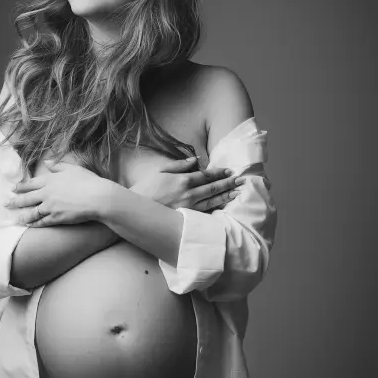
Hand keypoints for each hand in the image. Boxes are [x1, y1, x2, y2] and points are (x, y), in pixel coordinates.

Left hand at [4, 159, 109, 227]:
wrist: (98, 198)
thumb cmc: (88, 181)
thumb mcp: (72, 168)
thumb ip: (58, 166)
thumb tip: (47, 163)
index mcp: (50, 180)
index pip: (31, 183)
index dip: (20, 187)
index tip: (12, 189)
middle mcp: (47, 193)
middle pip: (27, 198)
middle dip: (15, 201)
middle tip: (6, 204)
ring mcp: (50, 207)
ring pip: (32, 212)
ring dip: (22, 216)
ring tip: (15, 219)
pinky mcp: (56, 218)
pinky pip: (42, 222)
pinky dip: (35, 224)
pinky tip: (30, 225)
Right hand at [129, 157, 245, 211]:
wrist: (135, 209)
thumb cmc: (146, 188)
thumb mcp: (161, 170)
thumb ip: (180, 164)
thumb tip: (197, 160)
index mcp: (183, 181)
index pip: (206, 176)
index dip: (220, 173)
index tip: (230, 171)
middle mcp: (188, 194)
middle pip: (213, 188)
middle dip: (228, 184)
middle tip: (241, 181)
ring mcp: (188, 208)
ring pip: (212, 202)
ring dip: (226, 196)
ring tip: (237, 193)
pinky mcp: (186, 218)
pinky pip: (205, 213)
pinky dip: (216, 209)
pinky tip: (224, 207)